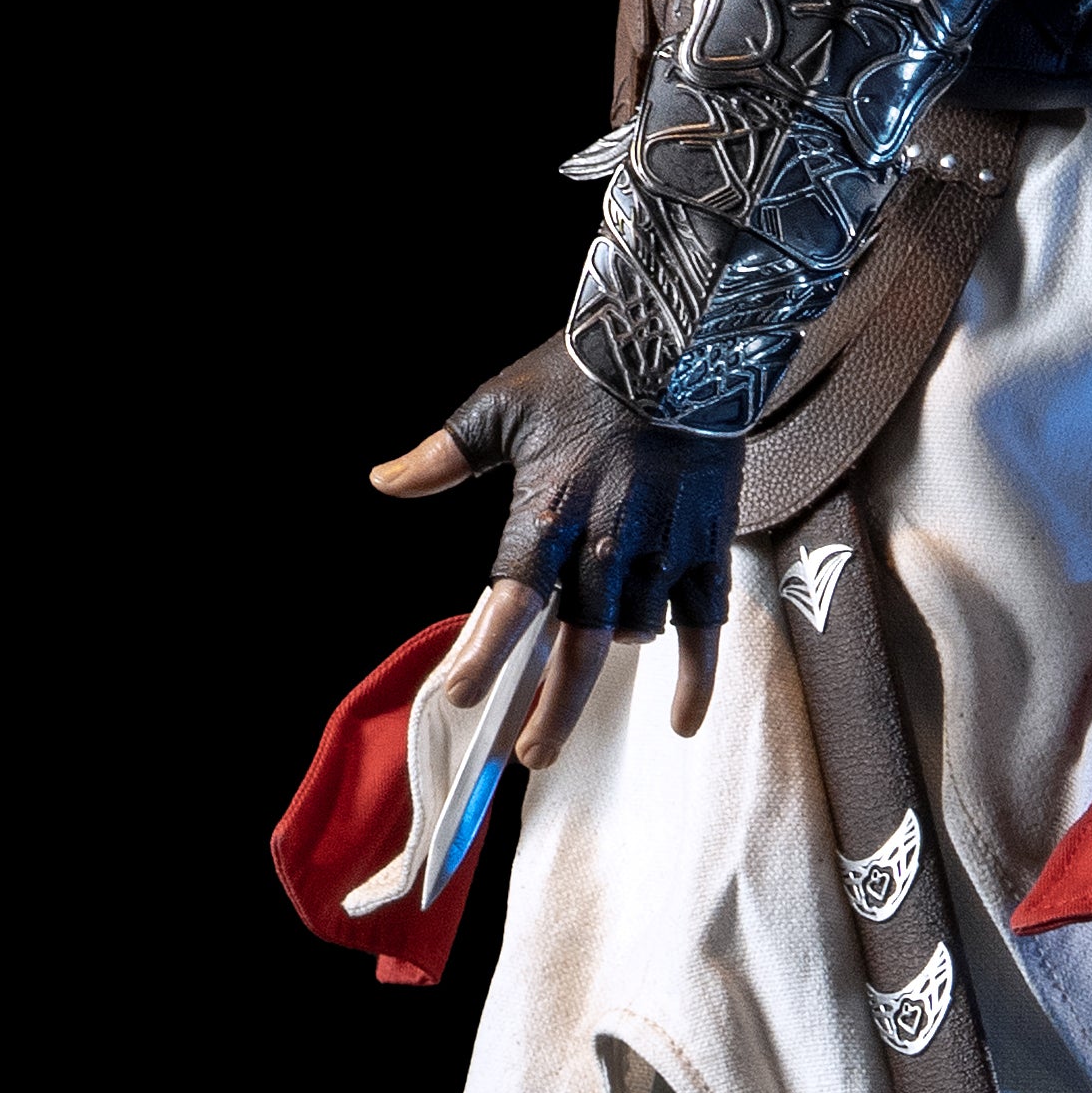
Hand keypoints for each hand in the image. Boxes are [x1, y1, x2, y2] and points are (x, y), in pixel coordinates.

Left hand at [372, 336, 734, 759]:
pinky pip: (705, 624)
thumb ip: (444, 456)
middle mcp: (605, 540)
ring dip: (606, 663)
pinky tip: (683, 719)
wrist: (684, 338)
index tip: (465, 697)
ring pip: (632, 634)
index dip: (488, 652)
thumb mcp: (502, 405)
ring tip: (580, 681)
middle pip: (576, 645)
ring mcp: (660, 547)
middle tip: (531, 753)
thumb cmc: (586, 369)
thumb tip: (385, 480)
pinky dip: (697, 675)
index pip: (511, 599)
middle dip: (551, 706)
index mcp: (548, 510)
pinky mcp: (706, 544)